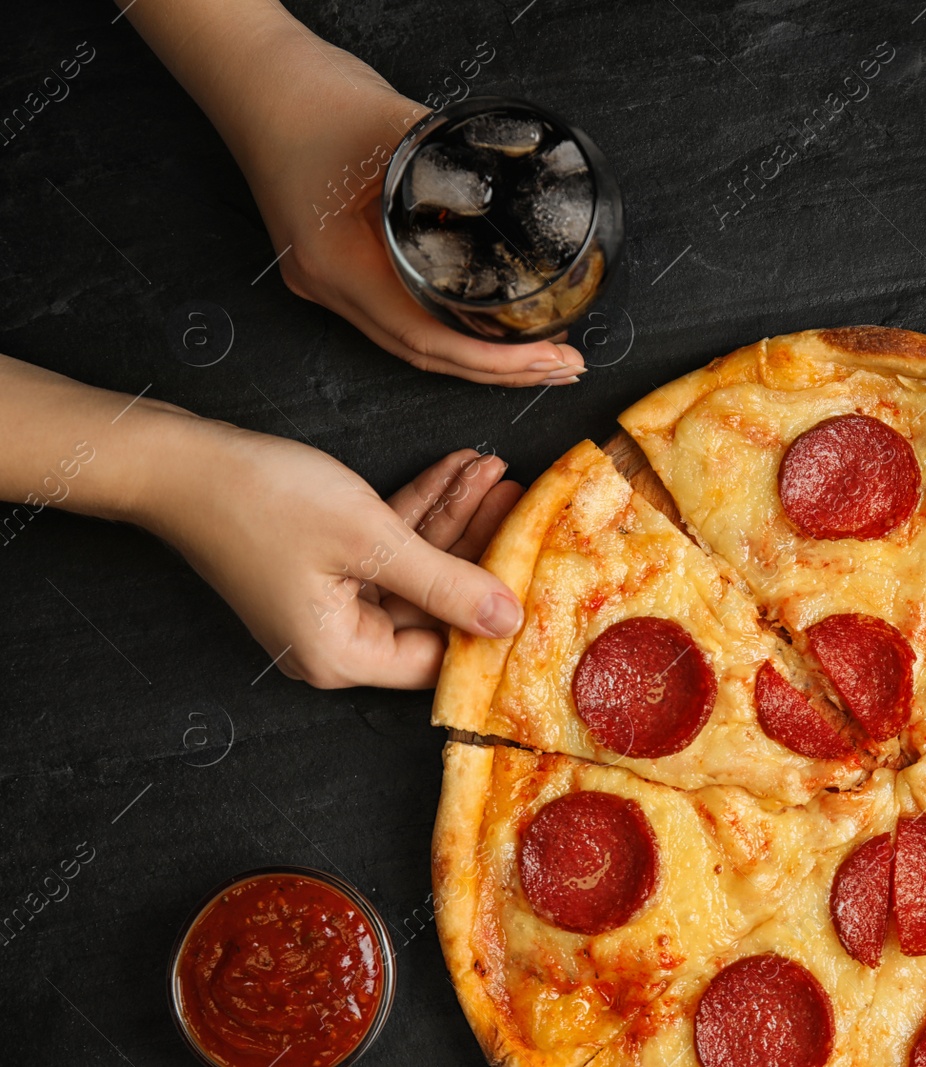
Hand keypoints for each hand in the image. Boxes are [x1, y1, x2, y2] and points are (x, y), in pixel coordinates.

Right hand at [123, 0, 584, 385]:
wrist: (257, 78)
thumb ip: (455, 171)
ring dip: (479, 355)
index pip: (425, 338)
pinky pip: (402, 314)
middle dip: (499, 370)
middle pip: (423, 353)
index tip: (548, 360)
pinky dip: (452, 326)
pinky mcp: (339, 266)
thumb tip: (522, 199)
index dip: (493, 361)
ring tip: (542, 358)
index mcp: (335, 265)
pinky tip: (492, 326)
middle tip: (566, 369)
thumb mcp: (397, 132)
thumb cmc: (312, 97)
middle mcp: (326, 284)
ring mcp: (328, 280)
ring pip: (413, 340)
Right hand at [149, 428, 525, 688]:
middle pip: (434, 606)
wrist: (180, 461)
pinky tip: (460, 470)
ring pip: (416, 567)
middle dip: (479, 547)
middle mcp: (336, 641)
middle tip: (523, 504)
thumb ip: (445, 583)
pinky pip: (387, 544)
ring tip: (499, 473)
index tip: (535, 573)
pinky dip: (420, 509)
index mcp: (342, 656)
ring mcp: (329, 602)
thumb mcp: (370, 541)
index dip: (490, 617)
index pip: (440, 656)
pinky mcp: (323, 565)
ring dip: (456, 518)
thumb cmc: (262, 501)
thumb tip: (510, 622)